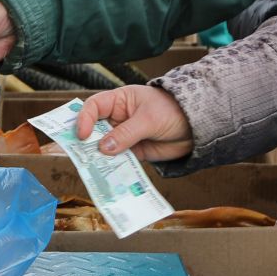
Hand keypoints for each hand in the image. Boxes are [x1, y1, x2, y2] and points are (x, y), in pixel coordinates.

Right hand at [74, 84, 192, 161]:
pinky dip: (113, 167)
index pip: (94, 106)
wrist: (196, 128)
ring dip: (99, 157)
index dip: (85, 119)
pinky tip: (109, 174)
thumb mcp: (149, 119)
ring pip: (105, 147)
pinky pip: (118, 160)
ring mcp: (124, 136)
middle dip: (87, 141)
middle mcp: (118, 118)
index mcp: (119, 101)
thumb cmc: (173, 111)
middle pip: (95, 129)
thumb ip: (127, 133)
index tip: (82, 134)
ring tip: (93, 168)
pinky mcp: (133, 151)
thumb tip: (104, 147)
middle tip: (79, 154)